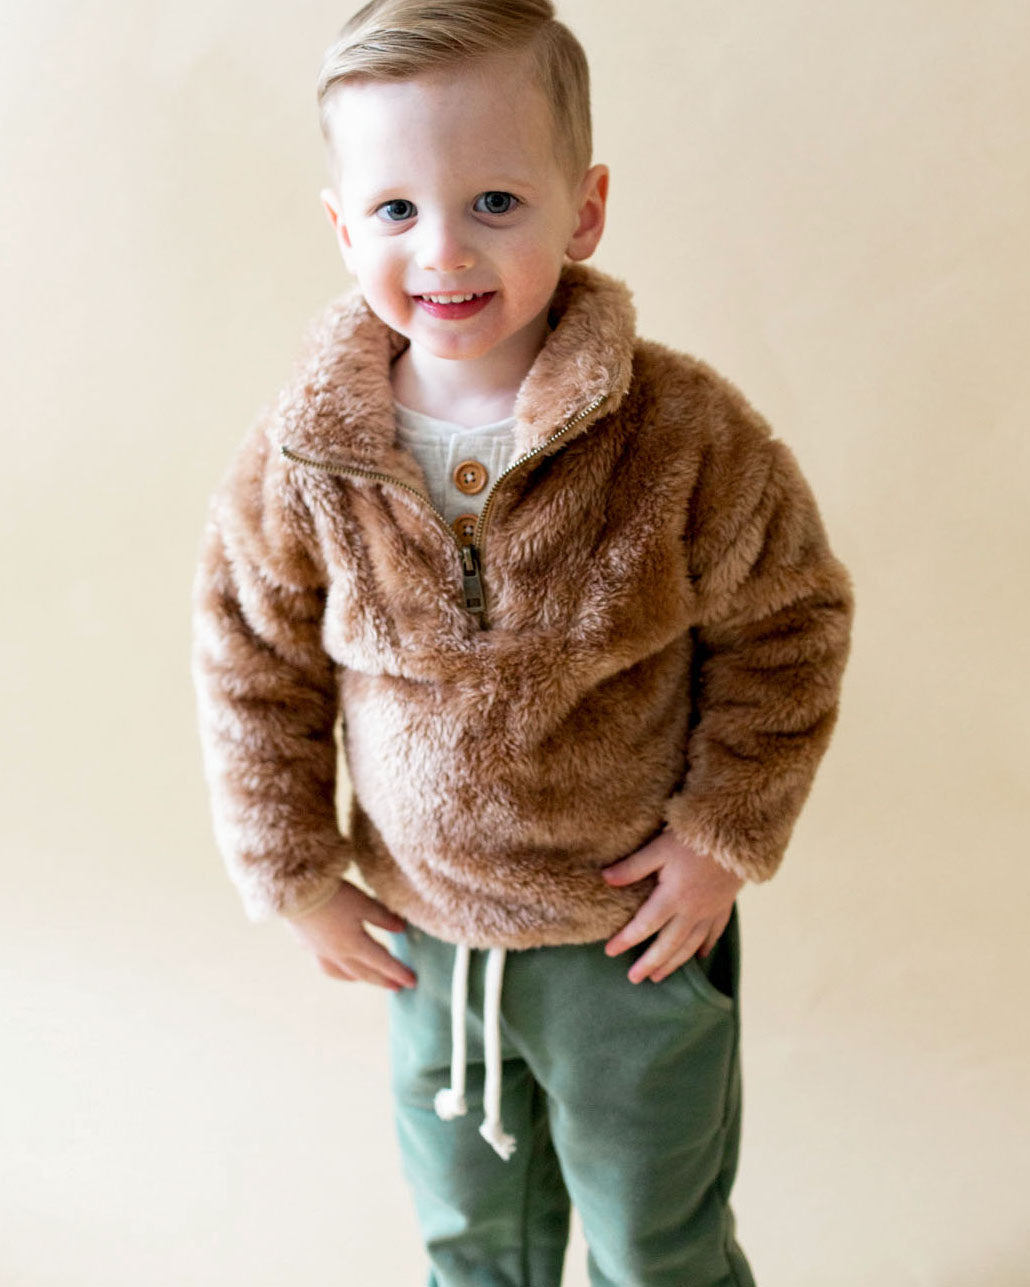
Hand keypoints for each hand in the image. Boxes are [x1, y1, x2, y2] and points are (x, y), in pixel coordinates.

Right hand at [286, 880, 416, 991]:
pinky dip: (334, 968)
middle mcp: (338, 954)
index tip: (412, 982)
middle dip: (382, 980)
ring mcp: (320, 951)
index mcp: (355, 945)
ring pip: (341, 972)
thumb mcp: (364, 903)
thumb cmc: (334, 895)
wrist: (295, 893)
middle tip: (396, 988)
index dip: (398, 972)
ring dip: (357, 977)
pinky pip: (323, 963)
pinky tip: (335, 963)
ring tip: (366, 979)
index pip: (382, 962)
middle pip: (364, 972)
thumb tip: (401, 930)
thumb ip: (383, 918)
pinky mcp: (307, 943)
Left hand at [602, 829, 742, 982]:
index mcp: (673, 897)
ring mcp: (710, 911)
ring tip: (659, 976)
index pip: (644, 925)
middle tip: (634, 979)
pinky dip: (705, 947)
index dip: (625, 939)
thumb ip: (633, 866)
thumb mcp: (659, 847)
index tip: (609, 951)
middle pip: (668, 944)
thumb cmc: (693, 838)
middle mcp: (692, 911)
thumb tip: (605, 879)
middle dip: (650, 963)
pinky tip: (699, 956)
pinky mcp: (724, 906)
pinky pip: (714, 933)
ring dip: (674, 963)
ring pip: (690, 945)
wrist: (736, 835)